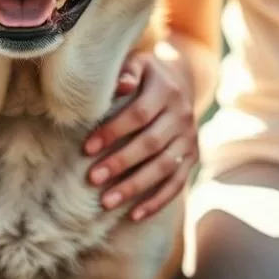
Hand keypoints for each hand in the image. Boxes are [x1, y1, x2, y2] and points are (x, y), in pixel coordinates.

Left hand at [83, 50, 197, 220]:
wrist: (180, 79)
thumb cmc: (144, 74)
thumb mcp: (136, 63)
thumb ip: (126, 72)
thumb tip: (120, 85)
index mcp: (166, 90)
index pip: (140, 114)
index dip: (114, 131)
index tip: (86, 148)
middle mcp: (182, 116)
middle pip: (152, 144)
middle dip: (120, 163)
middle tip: (92, 179)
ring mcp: (189, 139)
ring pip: (164, 167)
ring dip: (135, 187)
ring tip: (106, 202)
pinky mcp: (192, 157)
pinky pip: (177, 183)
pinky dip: (157, 201)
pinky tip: (134, 214)